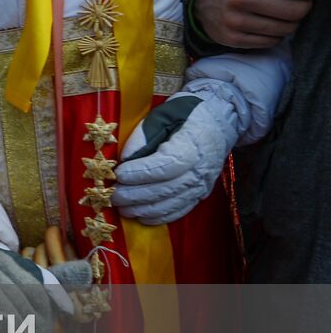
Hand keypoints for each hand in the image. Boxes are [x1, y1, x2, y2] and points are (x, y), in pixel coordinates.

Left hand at [113, 89, 238, 224]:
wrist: (218, 122)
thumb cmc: (185, 115)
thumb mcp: (163, 115)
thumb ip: (143, 136)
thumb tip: (124, 158)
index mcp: (191, 145)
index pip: (166, 165)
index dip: (141, 173)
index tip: (119, 174)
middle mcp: (200, 169)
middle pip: (166, 188)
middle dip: (136, 195)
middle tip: (113, 195)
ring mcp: (202, 184)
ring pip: (172, 203)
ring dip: (145, 209)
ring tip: (122, 208)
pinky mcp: (201, 194)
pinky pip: (180, 210)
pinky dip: (160, 217)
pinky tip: (141, 217)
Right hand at [194, 0, 324, 48]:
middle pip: (298, 10)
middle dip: (302, 6)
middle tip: (294, 2)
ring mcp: (235, 20)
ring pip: (287, 29)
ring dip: (289, 22)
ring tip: (277, 13)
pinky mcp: (232, 38)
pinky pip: (272, 42)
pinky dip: (274, 34)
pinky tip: (265, 23)